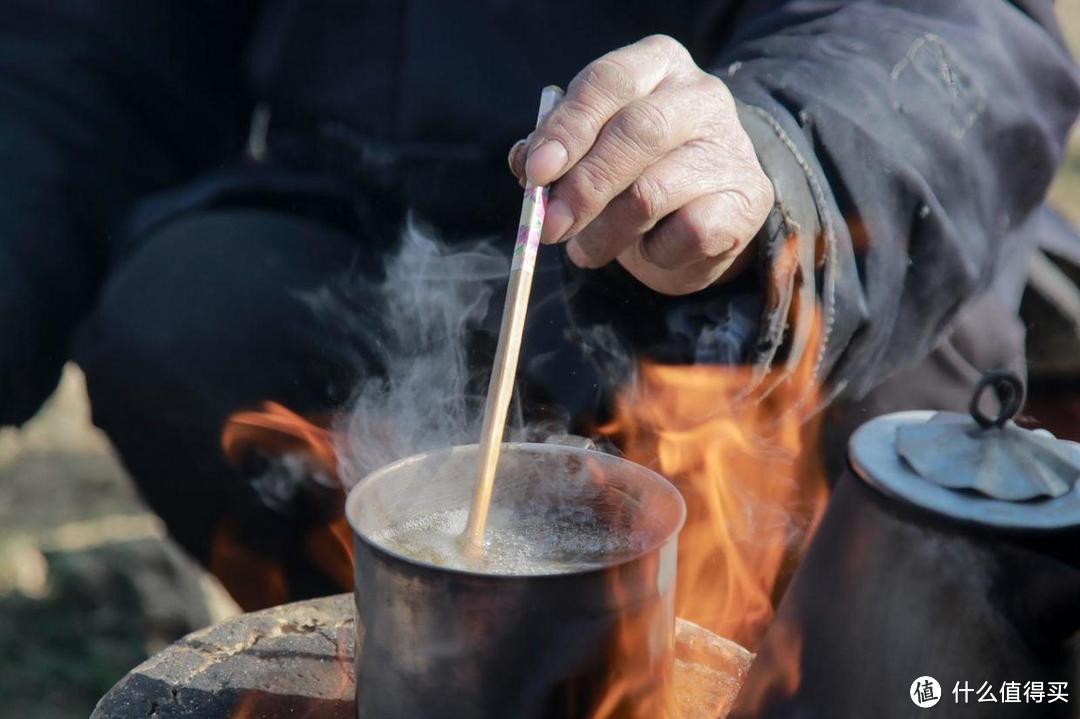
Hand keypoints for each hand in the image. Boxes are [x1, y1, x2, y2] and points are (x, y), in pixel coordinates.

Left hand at [508, 35, 772, 295]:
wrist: (708, 209)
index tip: (537, 172)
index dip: (568, 128)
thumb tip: (528, 165)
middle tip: (550, 226)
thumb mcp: (592, 148)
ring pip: (652, 193)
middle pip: (637, 133)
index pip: (610, 82)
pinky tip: (647, 250)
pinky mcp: (746, 200)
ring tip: (585, 250)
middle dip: (584, 187)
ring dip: (606, 233)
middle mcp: (700, 96)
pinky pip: (686, 233)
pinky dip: (654, 252)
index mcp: (657, 64)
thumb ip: (557, 150)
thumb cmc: (635, 170)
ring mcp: (729, 147)